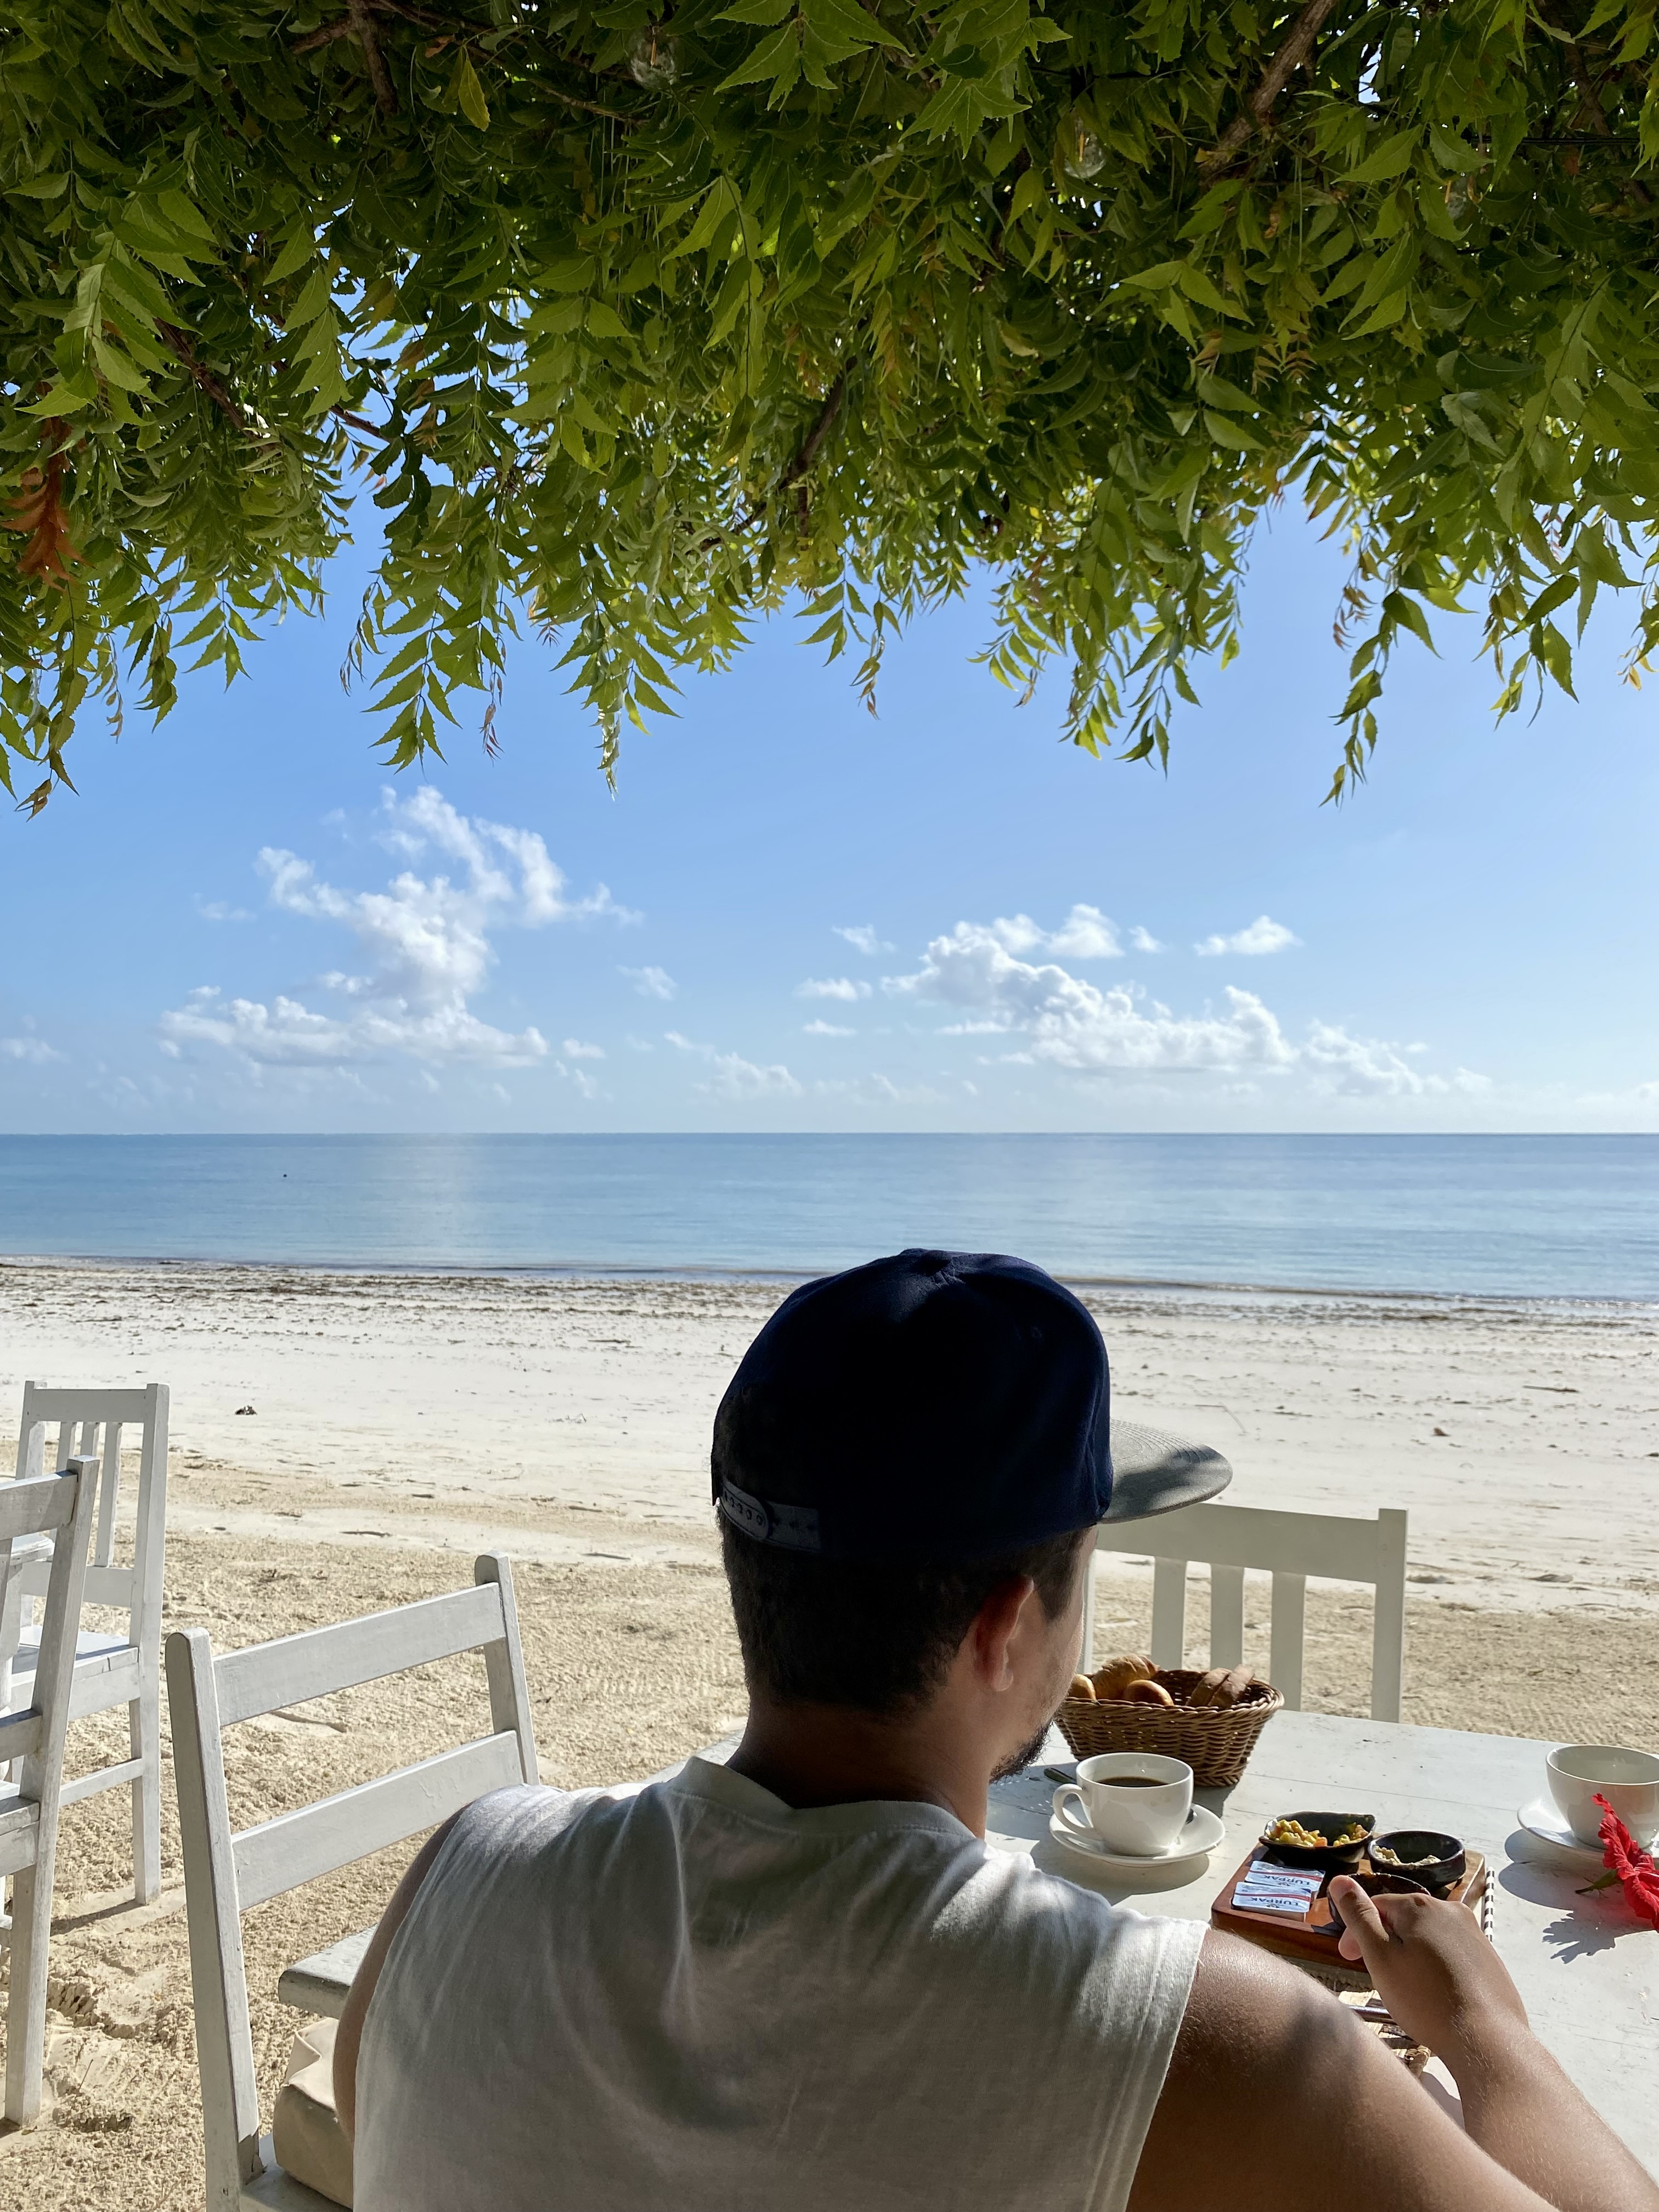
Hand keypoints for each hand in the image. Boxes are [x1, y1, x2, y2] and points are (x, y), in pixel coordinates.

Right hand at [1327, 1876, 1530, 2078]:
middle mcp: (1451, 1910)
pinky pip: (1453, 1954)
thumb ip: (1359, 1917)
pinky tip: (1438, 1996)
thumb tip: (1339, 1880)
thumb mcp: (1381, 1959)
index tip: (1349, 1960)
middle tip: (1379, 1978)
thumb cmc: (1426, 2001)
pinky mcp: (1490, 1959)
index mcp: (1420, 1906)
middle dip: (1386, 1943)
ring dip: (1412, 1955)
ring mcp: (1475, 1934)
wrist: (1489, 2040)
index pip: (1377, 1906)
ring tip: (1408, 1990)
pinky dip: (1438, 1968)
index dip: (1358, 1931)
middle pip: (1405, 1920)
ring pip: (1430, 1937)